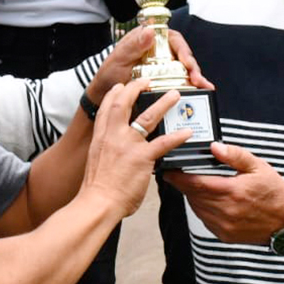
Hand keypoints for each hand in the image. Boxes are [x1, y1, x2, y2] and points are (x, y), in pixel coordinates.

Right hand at [82, 80, 190, 216]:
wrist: (98, 203)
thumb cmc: (96, 189)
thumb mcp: (97, 162)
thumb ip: (108, 153)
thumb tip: (119, 155)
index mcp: (100, 137)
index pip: (106, 108)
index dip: (114, 94)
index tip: (120, 87)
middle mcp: (113, 136)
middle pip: (123, 103)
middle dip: (135, 88)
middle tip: (145, 80)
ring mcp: (128, 145)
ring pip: (147, 117)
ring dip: (162, 104)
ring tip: (174, 95)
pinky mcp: (142, 157)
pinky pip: (163, 143)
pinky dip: (177, 136)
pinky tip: (187, 132)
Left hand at [84, 27, 213, 106]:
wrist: (104, 94)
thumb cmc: (109, 73)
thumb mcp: (118, 58)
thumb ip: (133, 45)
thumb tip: (150, 32)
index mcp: (149, 39)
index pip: (172, 39)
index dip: (183, 49)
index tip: (187, 62)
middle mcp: (160, 51)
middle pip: (183, 54)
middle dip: (193, 67)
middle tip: (197, 79)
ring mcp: (164, 66)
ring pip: (185, 68)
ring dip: (196, 77)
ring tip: (205, 87)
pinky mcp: (166, 81)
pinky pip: (181, 81)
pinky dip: (191, 87)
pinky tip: (202, 92)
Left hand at [164, 142, 283, 243]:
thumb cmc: (274, 191)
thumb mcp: (258, 166)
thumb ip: (234, 155)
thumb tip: (214, 147)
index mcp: (232, 191)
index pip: (195, 184)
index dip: (178, 178)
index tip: (169, 172)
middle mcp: (226, 211)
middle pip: (193, 196)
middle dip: (185, 186)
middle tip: (182, 175)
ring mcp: (225, 226)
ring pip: (197, 209)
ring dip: (193, 198)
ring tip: (197, 187)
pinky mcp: (226, 235)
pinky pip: (205, 221)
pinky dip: (203, 210)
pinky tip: (210, 201)